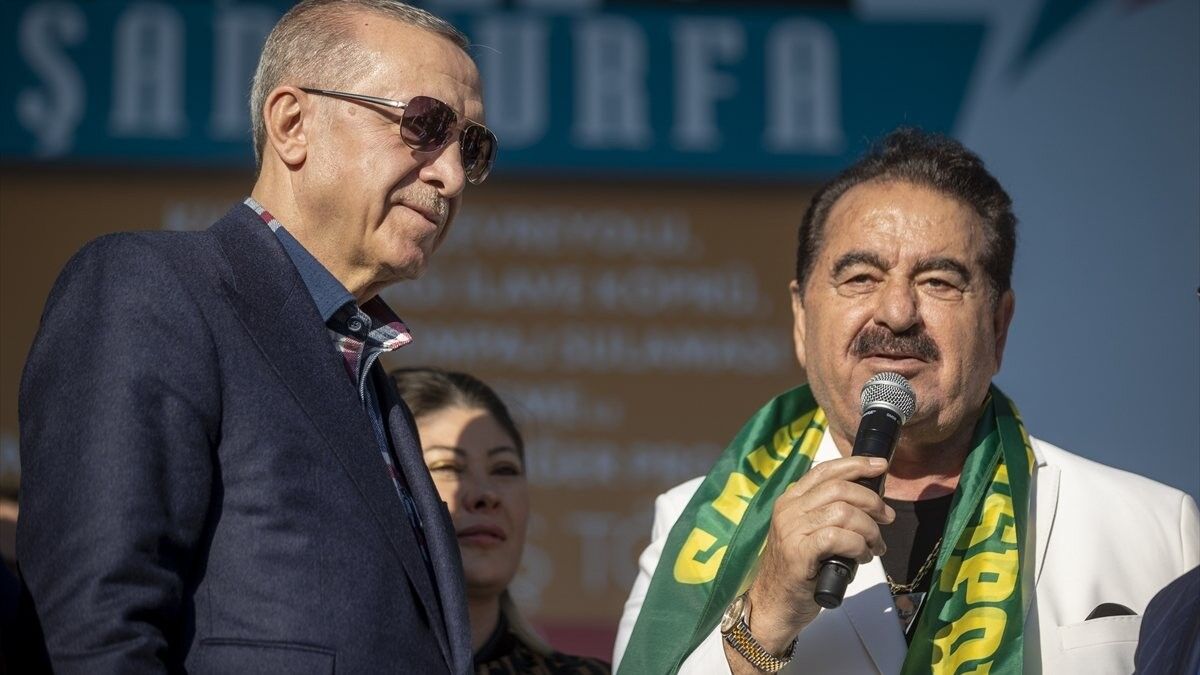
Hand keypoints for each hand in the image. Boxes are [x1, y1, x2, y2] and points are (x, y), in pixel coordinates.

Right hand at [743, 456, 894, 652]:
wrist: (773, 604)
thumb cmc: (797, 570)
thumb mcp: (808, 533)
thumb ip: (829, 514)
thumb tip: (870, 499)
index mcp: (790, 501)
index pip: (824, 472)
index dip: (855, 465)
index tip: (880, 467)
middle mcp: (788, 511)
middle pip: (839, 489)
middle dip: (871, 501)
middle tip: (887, 518)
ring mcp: (791, 531)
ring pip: (843, 513)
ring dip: (869, 529)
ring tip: (875, 546)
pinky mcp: (799, 554)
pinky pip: (838, 538)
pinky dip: (858, 545)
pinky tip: (862, 556)